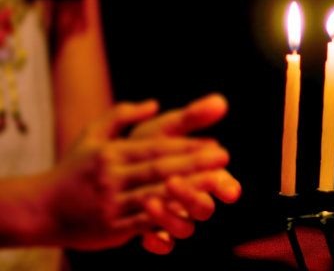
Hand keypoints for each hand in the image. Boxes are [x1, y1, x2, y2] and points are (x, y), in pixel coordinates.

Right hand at [42, 100, 229, 249]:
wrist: (39, 208)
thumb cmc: (72, 168)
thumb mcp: (92, 134)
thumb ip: (121, 114)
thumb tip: (153, 103)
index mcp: (111, 153)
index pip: (157, 148)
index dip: (188, 146)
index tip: (213, 144)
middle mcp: (112, 177)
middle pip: (162, 169)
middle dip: (196, 163)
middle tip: (224, 158)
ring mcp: (111, 204)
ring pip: (159, 195)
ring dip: (191, 189)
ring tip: (217, 183)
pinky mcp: (111, 228)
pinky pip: (145, 222)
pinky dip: (169, 216)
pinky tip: (191, 212)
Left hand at [130, 95, 240, 253]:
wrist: (97, 174)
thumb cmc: (137, 146)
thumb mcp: (162, 129)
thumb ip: (190, 117)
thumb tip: (221, 101)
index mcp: (197, 174)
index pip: (221, 183)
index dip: (224, 183)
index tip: (218, 175)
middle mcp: (189, 198)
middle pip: (205, 208)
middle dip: (192, 195)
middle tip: (173, 180)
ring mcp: (172, 217)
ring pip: (185, 228)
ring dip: (172, 218)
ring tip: (150, 200)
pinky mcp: (152, 232)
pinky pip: (163, 245)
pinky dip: (157, 241)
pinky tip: (146, 236)